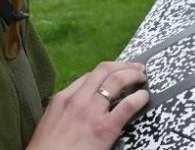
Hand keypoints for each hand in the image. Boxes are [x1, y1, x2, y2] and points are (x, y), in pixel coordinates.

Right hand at [27, 61, 148, 149]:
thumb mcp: (50, 123)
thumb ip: (65, 111)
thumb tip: (78, 109)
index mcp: (62, 99)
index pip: (88, 76)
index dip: (106, 73)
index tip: (116, 74)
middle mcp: (77, 100)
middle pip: (104, 70)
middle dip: (123, 66)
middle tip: (136, 68)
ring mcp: (91, 112)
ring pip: (117, 81)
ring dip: (133, 75)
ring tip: (142, 77)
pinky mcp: (105, 128)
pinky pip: (127, 105)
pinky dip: (139, 98)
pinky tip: (144, 98)